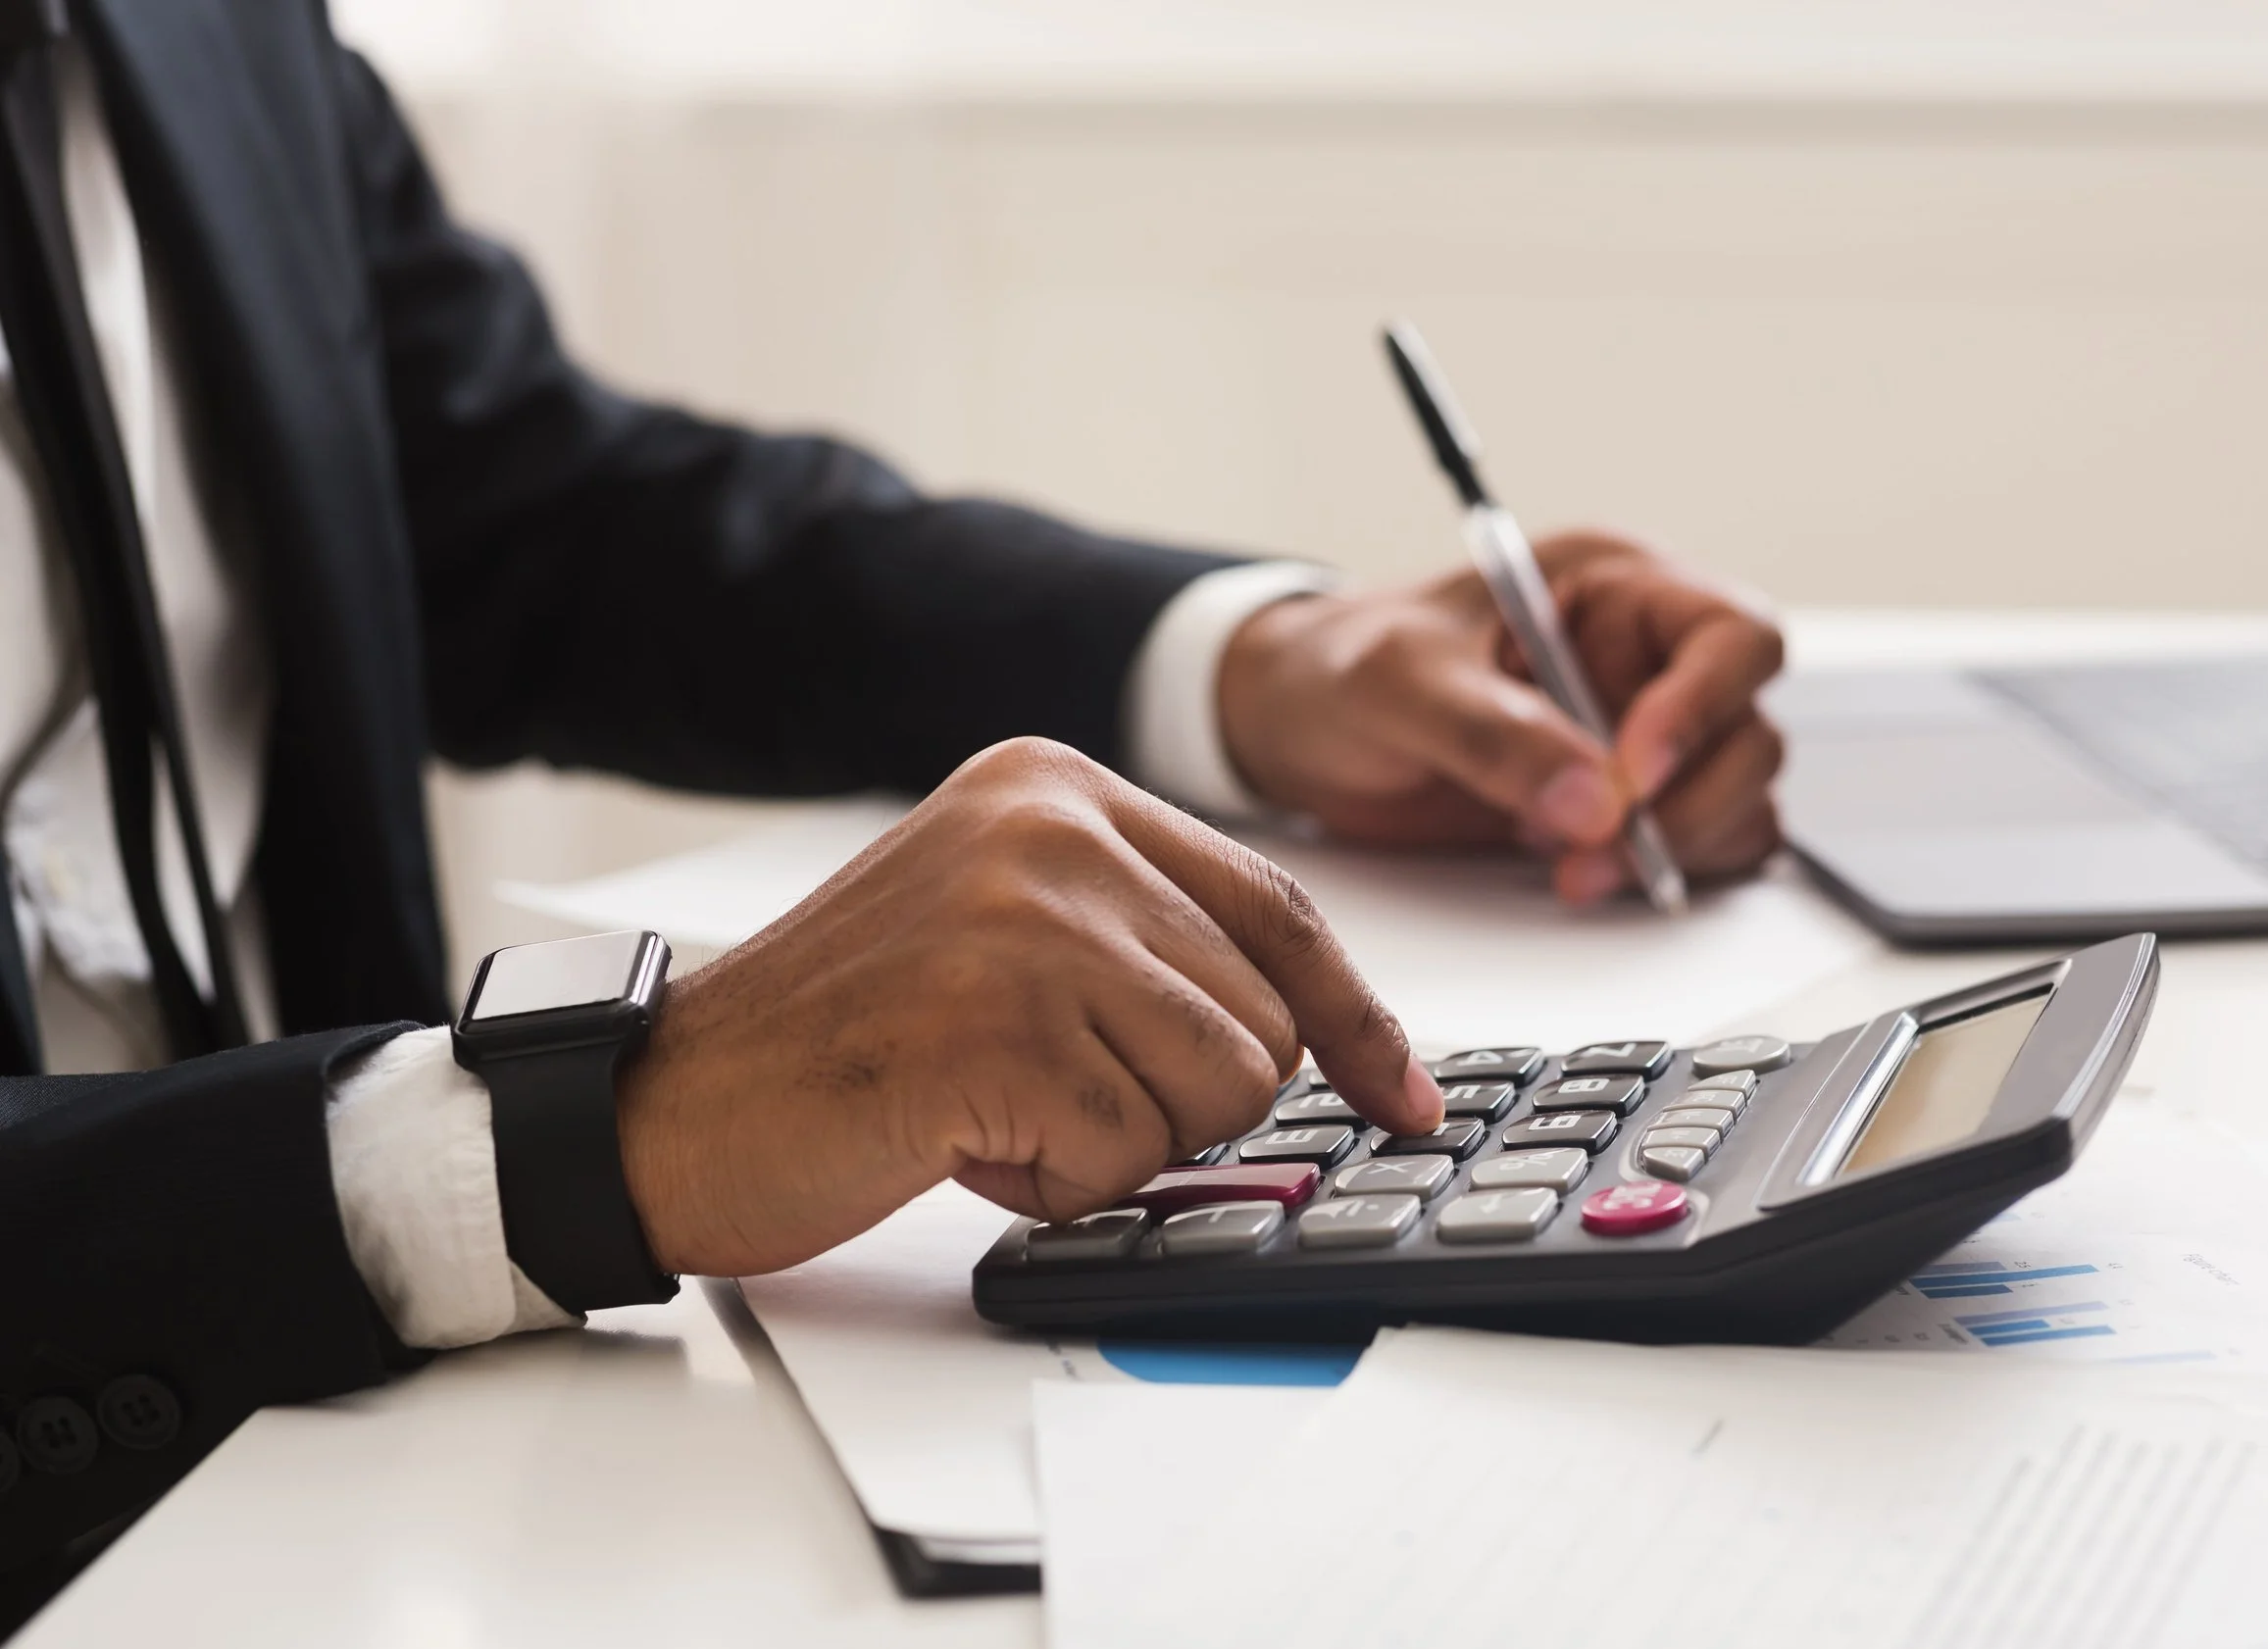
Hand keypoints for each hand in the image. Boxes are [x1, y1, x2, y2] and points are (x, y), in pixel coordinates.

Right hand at [612, 738, 1443, 1277]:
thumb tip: (1320, 1034)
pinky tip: (957, 1133)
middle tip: (1040, 1085)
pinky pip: (1128, 1152)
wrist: (671, 1099)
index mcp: (1059, 786)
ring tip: (995, 1101)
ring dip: (1119, 1139)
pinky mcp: (998, 1021)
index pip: (1277, 906)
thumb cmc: (845, 1036)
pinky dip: (1055, 1179)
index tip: (1401, 1091)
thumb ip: (1145, 940)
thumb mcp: (1006, 927)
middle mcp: (1053, 826)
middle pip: (1263, 1016)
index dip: (1355, 1016)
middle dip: (1177, 1096)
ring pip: (1219, 1088)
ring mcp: (1027, 916)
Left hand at [1217, 530, 1784, 902]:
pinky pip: (1692, 847)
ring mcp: (1639, 738)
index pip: (1731, 634)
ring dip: (1677, 848)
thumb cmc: (1340, 667)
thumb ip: (1490, 731)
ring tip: (1573, 870)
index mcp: (1613, 587)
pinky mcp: (1618, 808)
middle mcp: (1644, 659)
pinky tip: (1574, 875)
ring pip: (1735, 798)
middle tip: (1598, 847)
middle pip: (1748, 730)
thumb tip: (1593, 801)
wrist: (1291, 729)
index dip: (1706, 706)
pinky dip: (1657, 876)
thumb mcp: (1397, 679)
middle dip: (1690, 801)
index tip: (1633, 772)